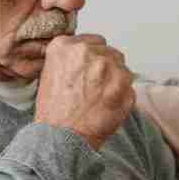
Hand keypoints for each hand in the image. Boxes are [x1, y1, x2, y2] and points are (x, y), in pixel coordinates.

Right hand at [35, 34, 133, 149]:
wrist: (60, 138)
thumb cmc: (54, 112)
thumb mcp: (49, 73)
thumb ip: (70, 58)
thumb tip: (89, 53)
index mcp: (66, 46)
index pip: (94, 41)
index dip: (93, 58)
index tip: (89, 71)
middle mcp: (87, 52)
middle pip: (110, 53)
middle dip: (106, 69)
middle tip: (94, 89)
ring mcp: (108, 67)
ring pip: (123, 69)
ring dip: (116, 82)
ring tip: (100, 100)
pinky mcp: (124, 85)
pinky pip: (130, 87)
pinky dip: (122, 98)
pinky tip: (107, 108)